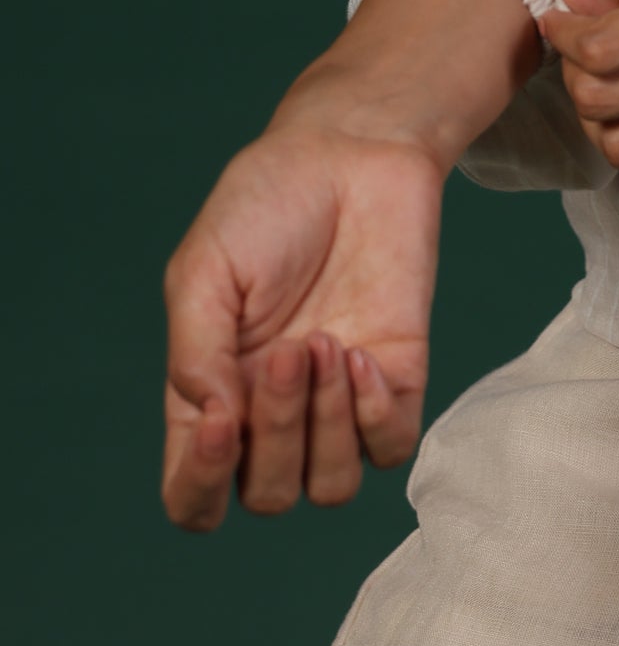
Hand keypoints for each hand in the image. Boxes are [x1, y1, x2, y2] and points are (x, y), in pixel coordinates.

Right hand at [162, 119, 440, 530]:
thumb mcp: (203, 271)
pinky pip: (392, 448)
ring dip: (326, 426)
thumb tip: (215, 428)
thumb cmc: (267, 204)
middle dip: (277, 431)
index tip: (219, 423)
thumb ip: (196, 357)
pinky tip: (362, 351)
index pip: (194, 495)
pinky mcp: (398, 376)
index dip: (199, 488)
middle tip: (291, 346)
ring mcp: (339, 400)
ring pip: (331, 486)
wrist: (350, 150)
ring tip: (327, 343)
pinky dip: (375, 415)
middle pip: (267, 494)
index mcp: (213, 393)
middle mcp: (274, 410)